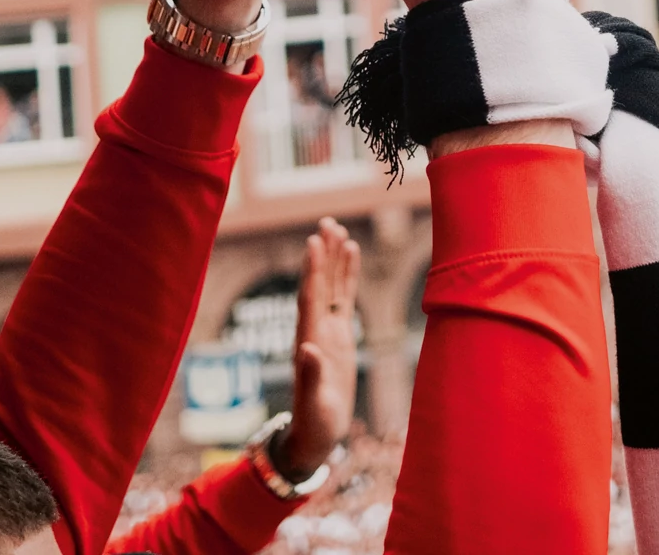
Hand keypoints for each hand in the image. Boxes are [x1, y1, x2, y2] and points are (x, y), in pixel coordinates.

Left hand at [282, 217, 360, 476]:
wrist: (315, 435)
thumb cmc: (314, 423)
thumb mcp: (313, 404)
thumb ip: (311, 376)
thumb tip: (306, 349)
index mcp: (309, 341)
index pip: (310, 299)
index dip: (312, 271)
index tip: (313, 243)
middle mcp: (315, 330)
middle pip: (319, 285)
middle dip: (323, 255)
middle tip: (326, 223)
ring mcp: (327, 330)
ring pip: (331, 286)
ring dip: (334, 259)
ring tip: (338, 229)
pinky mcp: (339, 336)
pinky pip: (344, 298)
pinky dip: (347, 276)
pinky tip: (352, 254)